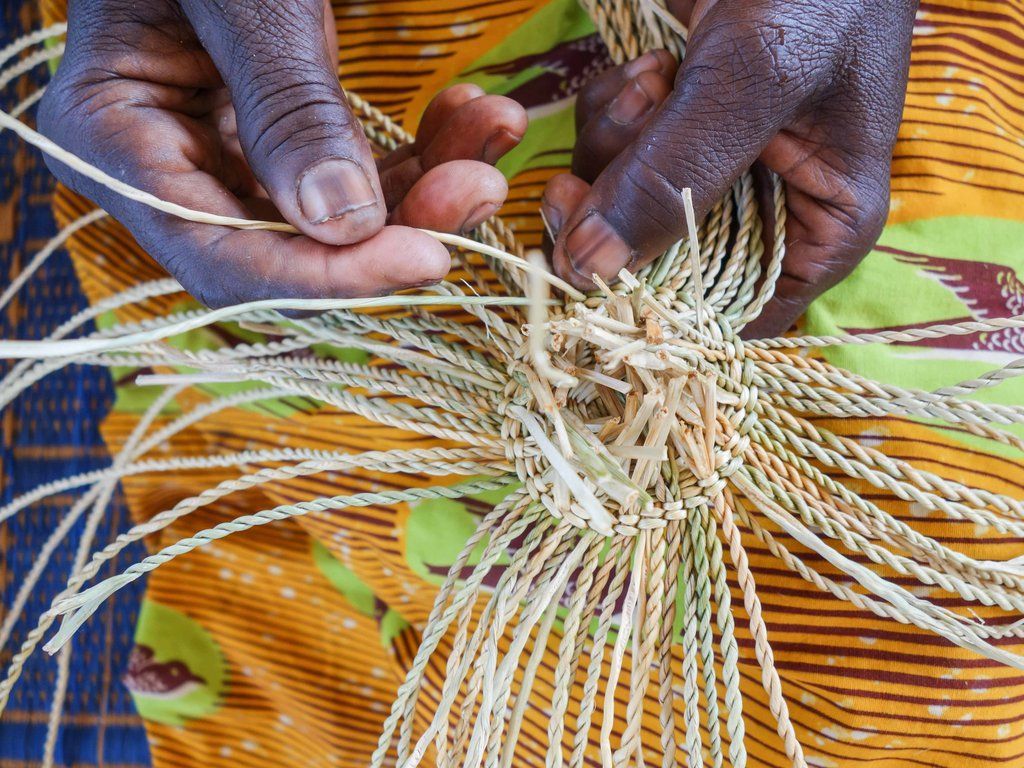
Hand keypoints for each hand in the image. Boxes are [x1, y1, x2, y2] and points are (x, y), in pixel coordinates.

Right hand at [38, 0, 525, 306]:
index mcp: (111, 140)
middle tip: (481, 187)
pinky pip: (352, 172)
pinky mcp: (278, 143)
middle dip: (399, 226)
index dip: (327, 277)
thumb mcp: (245, 3)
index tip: (426, 258)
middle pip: (291, 251)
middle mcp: (166, 169)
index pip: (221, 257)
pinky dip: (418, 151)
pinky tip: (470, 117)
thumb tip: (343, 226)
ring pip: (338, 221)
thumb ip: (286, 110)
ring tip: (492, 133)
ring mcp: (224, 159)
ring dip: (428, 185)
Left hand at [542, 0, 916, 336]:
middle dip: (619, 219)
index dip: (657, 314)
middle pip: (659, 266)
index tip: (592, 286)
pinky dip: (613, 114)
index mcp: (819, 228)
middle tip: (584, 184)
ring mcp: (713, 167)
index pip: (729, 317)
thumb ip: (675, 174)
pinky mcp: (675, 127)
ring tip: (658, 81)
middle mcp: (763, 210)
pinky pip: (614, 154)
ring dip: (616, 150)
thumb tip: (589, 268)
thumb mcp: (754, 80)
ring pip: (624, 209)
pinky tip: (649, 67)